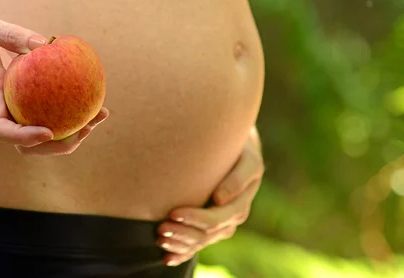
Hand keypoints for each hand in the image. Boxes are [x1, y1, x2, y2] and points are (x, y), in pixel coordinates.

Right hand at [0, 0, 108, 155]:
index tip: (48, 131)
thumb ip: (7, 33)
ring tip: (100, 115)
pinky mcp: (24, 97)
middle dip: (58, 144)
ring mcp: (12, 104)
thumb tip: (44, 44)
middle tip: (89, 126)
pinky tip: (94, 100)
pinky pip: (47, 111)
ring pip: (41, 133)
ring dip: (71, 133)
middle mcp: (0, 106)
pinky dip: (70, 111)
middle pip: (25, 143)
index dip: (23, 136)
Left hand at [156, 126, 263, 266]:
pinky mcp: (213, 226)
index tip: (174, 213)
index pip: (219, 215)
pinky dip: (182, 253)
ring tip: (159, 237)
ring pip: (203, 240)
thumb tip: (219, 200)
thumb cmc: (236, 145)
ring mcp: (224, 221)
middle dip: (184, 232)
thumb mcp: (244, 156)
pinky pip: (199, 244)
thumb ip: (236, 176)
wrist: (236, 146)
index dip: (196, 218)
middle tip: (161, 228)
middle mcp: (235, 211)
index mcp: (243, 195)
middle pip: (209, 230)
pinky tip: (166, 258)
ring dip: (181, 243)